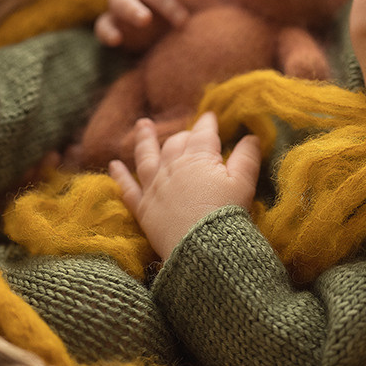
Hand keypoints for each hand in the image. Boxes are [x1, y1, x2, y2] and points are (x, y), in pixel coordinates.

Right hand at [94, 0, 226, 47]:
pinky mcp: (116, 26)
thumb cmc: (200, 5)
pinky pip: (103, 25)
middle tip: (183, 20)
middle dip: (163, 0)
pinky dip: (106, 31)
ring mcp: (126, 3)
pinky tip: (116, 40)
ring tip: (145, 21)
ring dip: (130, 8)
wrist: (187, 37)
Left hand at [109, 112, 260, 259]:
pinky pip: (128, 188)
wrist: (202, 249)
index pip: (203, 134)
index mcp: (198, 158)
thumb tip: (251, 137)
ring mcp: (155, 187)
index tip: (210, 116)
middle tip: (186, 132)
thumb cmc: (227, 215)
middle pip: (175, 144)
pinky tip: (113, 165)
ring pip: (146, 157)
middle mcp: (172, 167)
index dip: (207, 123)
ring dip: (144, 140)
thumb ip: (246, 157)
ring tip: (142, 125)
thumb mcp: (243, 184)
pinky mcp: (144, 208)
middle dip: (181, 135)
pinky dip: (120, 176)